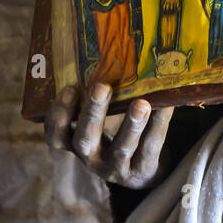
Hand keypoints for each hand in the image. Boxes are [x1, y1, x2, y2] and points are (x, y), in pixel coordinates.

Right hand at [44, 84, 174, 188]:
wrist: (141, 170)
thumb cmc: (114, 133)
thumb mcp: (100, 122)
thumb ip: (99, 99)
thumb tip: (112, 52)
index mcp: (76, 143)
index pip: (56, 136)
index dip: (59, 115)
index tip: (68, 88)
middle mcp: (92, 158)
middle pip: (85, 140)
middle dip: (92, 113)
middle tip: (101, 87)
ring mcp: (117, 168)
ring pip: (121, 148)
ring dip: (131, 125)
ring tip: (141, 104)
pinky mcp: (143, 170)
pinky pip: (151, 147)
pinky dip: (158, 125)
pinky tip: (166, 105)